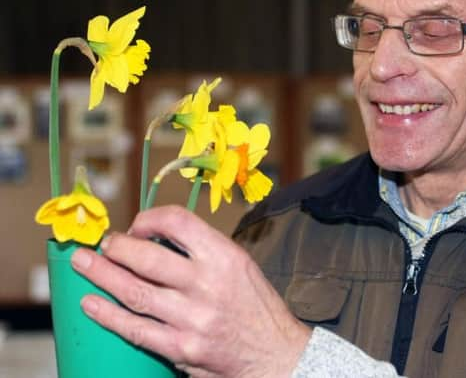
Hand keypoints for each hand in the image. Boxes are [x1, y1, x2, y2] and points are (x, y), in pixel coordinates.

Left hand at [71, 205, 310, 377]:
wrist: (276, 353)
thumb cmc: (256, 306)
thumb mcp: (240, 265)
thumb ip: (202, 251)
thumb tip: (156, 241)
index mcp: (224, 257)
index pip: (178, 223)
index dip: (149, 219)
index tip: (138, 227)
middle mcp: (207, 284)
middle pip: (147, 258)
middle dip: (116, 248)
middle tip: (102, 245)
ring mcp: (192, 318)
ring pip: (135, 292)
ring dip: (103, 276)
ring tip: (83, 263)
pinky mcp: (182, 348)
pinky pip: (137, 329)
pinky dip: (110, 315)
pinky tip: (92, 304)